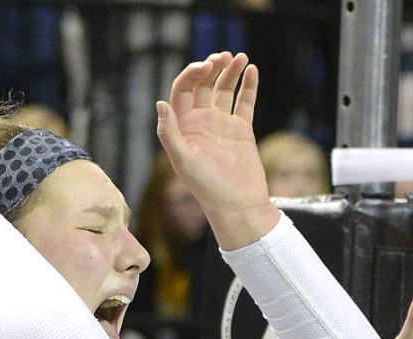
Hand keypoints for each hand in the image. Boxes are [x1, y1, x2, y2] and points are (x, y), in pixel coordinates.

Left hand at [156, 52, 277, 249]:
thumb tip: (160, 104)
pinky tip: (252, 70)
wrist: (238, 207)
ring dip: (230, 71)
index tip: (206, 68)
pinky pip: (244, 102)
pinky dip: (248, 85)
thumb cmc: (208, 190)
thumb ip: (169, 134)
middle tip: (223, 57)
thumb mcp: (183, 163)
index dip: (192, 74)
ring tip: (240, 58)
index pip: (183, 90)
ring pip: (224, 89)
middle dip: (212, 67)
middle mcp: (201, 122)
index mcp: (183, 127)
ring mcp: (222, 125)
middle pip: (203, 85)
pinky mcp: (242, 130)